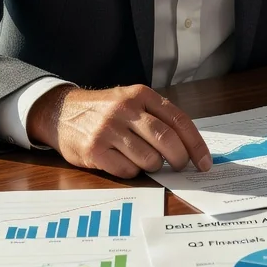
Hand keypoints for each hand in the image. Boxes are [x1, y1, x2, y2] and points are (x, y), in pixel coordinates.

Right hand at [26, 83, 211, 177]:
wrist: (61, 112)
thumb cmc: (105, 110)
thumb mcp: (131, 101)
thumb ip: (157, 117)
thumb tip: (189, 146)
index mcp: (141, 95)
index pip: (179, 120)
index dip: (196, 144)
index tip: (205, 162)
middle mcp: (125, 109)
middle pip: (166, 140)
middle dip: (179, 159)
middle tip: (180, 167)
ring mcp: (109, 129)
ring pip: (149, 159)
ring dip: (153, 166)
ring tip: (145, 160)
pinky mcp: (94, 150)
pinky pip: (127, 170)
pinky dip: (133, 171)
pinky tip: (125, 162)